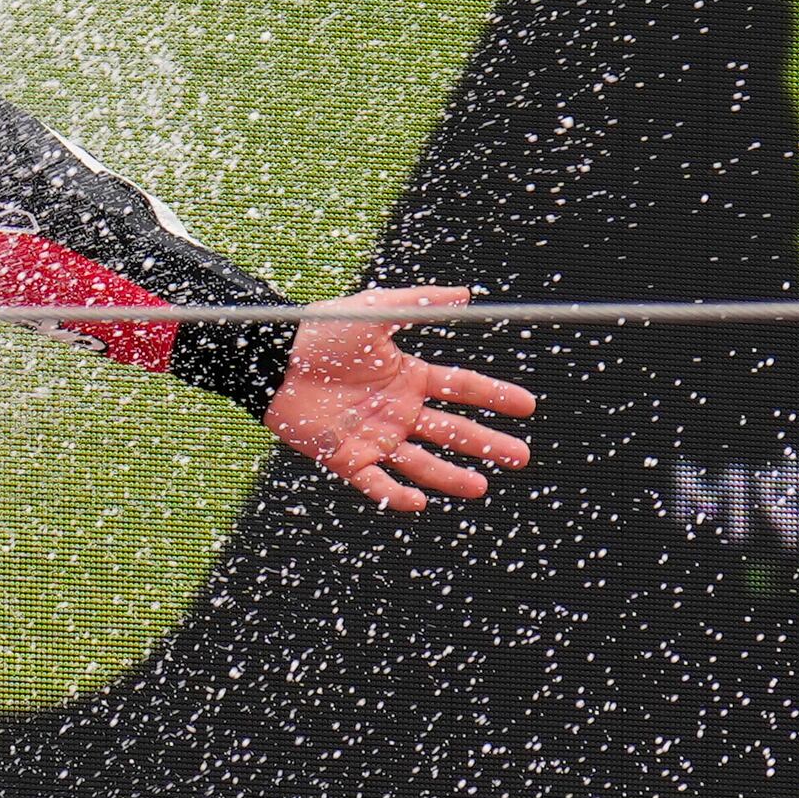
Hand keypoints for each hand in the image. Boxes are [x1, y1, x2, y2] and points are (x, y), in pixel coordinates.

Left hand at [264, 287, 537, 513]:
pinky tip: (420, 503)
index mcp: (407, 375)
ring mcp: (373, 436)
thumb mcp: (376, 311)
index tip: (527, 406)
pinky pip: (375, 483)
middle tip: (521, 457)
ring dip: (450, 476)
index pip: (461, 388)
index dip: (494, 396)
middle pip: (451, 431)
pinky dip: (396, 495)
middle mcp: (396, 409)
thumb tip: (468, 295)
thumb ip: (421, 304)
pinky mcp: (345, 458)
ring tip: (480, 486)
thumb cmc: (320, 330)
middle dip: (486, 444)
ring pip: (421, 462)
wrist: (271, 358)